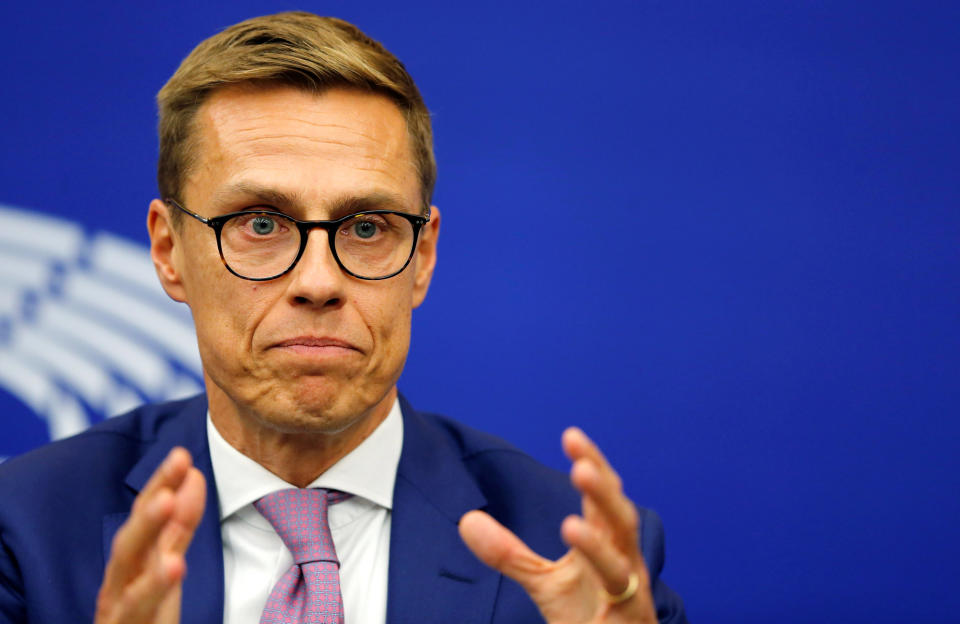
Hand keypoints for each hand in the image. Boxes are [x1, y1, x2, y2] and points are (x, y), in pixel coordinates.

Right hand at [95, 447, 205, 623]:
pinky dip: (152, 588)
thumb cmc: (143, 614)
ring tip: (166, 501)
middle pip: (131, 540)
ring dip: (146, 533)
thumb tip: (193, 476)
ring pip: (125, 571)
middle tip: (177, 465)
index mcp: (132, 562)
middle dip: (152, 501)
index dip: (161, 484)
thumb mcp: (164, 567)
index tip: (182, 456)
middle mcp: (120, 582)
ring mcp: (118, 610)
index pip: (144, 517)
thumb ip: (178, 528)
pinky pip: (135, 610)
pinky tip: (173, 566)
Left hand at [459, 428, 656, 622]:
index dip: (592, 464)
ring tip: (581, 476)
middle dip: (602, 481)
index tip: (571, 435)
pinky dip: (597, 553)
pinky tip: (574, 529)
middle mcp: (623, 556)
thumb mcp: (543, 582)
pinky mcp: (629, 610)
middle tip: (579, 457)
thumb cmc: (588, 616)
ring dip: (603, 505)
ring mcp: (630, 584)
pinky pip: (616, 579)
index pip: (602, 496)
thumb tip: (467, 520)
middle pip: (618, 510)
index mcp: (607, 543)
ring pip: (623, 538)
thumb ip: (509, 553)